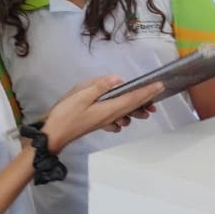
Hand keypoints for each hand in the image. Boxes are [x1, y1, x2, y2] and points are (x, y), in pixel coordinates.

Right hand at [41, 77, 159, 151]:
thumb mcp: (81, 95)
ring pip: (126, 115)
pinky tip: (122, 114)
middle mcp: (110, 117)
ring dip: (137, 109)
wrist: (54, 134)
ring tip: (145, 104)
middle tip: (157, 93)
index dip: (147, 92)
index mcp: (109, 109)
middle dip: (146, 100)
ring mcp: (105, 122)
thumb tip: (118, 80)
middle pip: (133, 108)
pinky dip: (123, 116)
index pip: (133, 99)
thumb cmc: (66, 114)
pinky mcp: (98, 123)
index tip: (160, 86)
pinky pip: (116, 120)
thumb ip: (100, 86)